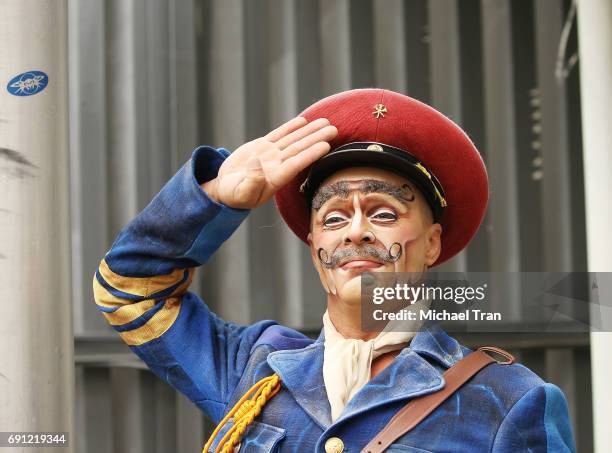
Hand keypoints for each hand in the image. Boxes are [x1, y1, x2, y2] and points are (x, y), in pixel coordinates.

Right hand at [202, 117, 337, 208]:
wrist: (225, 189)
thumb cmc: (234, 196)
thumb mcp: (241, 193)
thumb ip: (252, 183)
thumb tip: (258, 166)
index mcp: (275, 178)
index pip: (297, 164)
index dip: (311, 154)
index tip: (325, 145)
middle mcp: (277, 165)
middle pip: (300, 149)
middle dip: (317, 138)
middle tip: (335, 129)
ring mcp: (271, 155)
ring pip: (293, 140)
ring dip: (310, 131)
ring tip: (326, 122)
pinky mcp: (262, 147)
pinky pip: (279, 135)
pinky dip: (291, 127)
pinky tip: (303, 121)